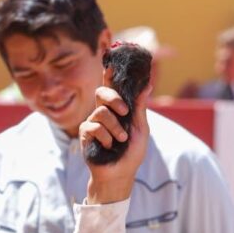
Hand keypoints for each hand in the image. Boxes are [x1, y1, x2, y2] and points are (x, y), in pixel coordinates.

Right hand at [79, 78, 151, 203]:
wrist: (120, 174)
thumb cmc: (131, 153)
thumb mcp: (141, 128)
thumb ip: (140, 107)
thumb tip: (148, 84)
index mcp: (118, 109)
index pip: (112, 86)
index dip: (110, 72)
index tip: (112, 58)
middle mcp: (104, 112)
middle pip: (102, 92)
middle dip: (114, 98)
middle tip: (124, 111)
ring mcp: (93, 122)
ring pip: (101, 112)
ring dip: (115, 128)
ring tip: (121, 140)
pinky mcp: (85, 134)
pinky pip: (93, 126)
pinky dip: (105, 137)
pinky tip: (109, 146)